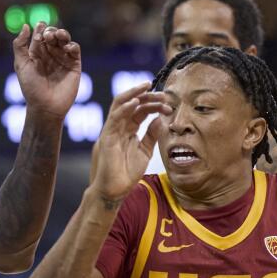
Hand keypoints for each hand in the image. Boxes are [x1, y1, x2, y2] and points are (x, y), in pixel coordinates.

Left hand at [12, 23, 80, 121]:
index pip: (40, 34)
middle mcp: (50, 54)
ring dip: (62, 34)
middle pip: (53, 34)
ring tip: (58, 35)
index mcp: (37, 52)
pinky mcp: (74, 65)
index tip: (38, 34)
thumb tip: (26, 26)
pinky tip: (67, 48)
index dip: (40, 29)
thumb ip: (19, 45)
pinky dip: (72, 45)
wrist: (46, 106)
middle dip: (51, 31)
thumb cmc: (31, 88)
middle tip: (47, 36)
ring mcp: (62, 58)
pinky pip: (75, 50)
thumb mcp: (21, 65)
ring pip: (65, 39)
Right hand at [88, 83, 169, 202]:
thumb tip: (160, 119)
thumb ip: (151, 135)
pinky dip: (124, 108)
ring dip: (135, 94)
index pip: (141, 110)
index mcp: (128, 129)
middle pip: (132, 103)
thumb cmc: (127, 173)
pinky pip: (115, 118)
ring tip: (148, 87)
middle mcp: (119, 126)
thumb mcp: (145, 151)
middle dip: (146, 95)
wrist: (116, 190)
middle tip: (162, 94)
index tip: (169, 105)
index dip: (155, 104)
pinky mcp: (107, 137)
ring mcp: (112, 130)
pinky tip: (136, 102)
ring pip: (121, 104)